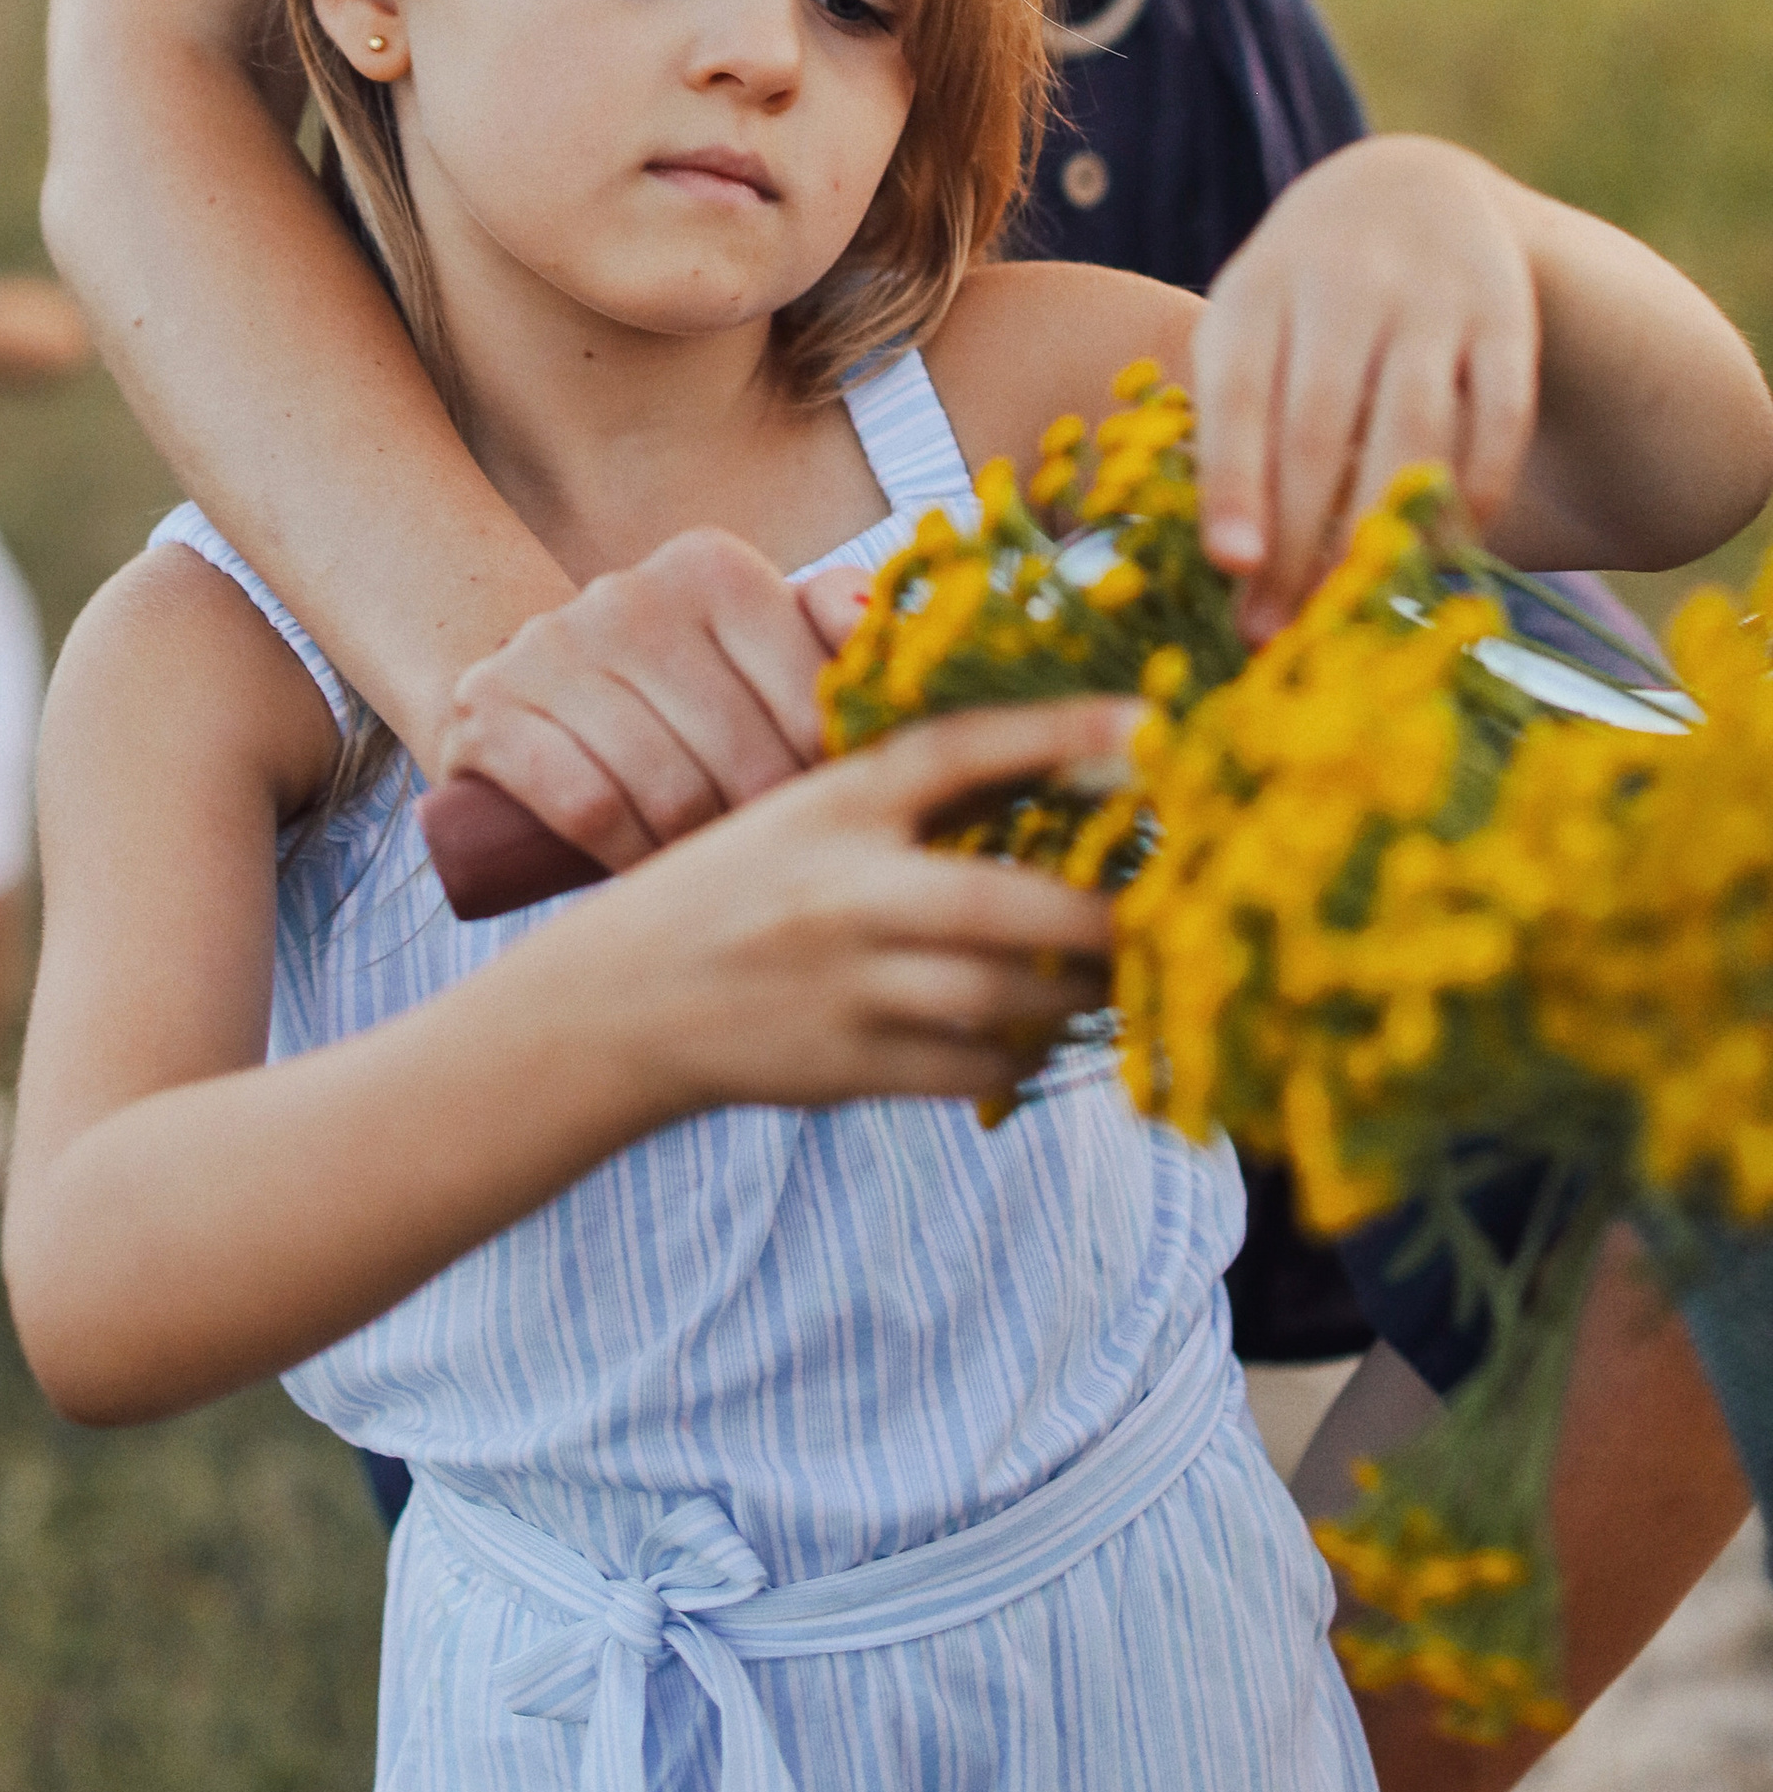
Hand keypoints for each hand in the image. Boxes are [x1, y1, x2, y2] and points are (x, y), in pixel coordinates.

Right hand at [433, 530, 874, 874]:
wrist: (524, 696)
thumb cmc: (672, 695)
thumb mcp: (752, 657)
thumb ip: (840, 647)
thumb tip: (928, 669)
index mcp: (716, 569)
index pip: (815, 699)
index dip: (832, 783)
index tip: (834, 826)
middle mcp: (632, 592)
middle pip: (744, 757)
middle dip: (767, 833)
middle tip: (778, 875)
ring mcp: (553, 646)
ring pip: (670, 790)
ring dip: (697, 854)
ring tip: (713, 879)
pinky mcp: (488, 707)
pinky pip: (589, 807)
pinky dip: (626, 856)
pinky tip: (644, 871)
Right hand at [582, 696, 1134, 1119]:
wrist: (622, 1001)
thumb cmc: (737, 888)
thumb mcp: (805, 812)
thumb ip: (908, 796)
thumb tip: (1061, 765)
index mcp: (835, 806)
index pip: (960, 749)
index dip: (1061, 730)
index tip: (1154, 724)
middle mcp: (845, 892)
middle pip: (1010, 904)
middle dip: (1105, 915)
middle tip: (1169, 907)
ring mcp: (849, 987)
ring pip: (1008, 997)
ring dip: (1081, 991)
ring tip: (1120, 973)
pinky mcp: (852, 1067)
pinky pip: (977, 1066)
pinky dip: (1025, 1051)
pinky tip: (1036, 1030)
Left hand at [1193, 138, 1539, 637]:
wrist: (1411, 194)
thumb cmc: (1301, 306)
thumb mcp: (1250, 332)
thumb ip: (1231, 425)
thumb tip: (1221, 566)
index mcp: (1254, 293)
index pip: (1237, 395)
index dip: (1233, 482)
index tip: (1230, 565)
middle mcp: (1338, 282)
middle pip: (1320, 423)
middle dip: (1299, 536)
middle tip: (1280, 630)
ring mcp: (1428, 295)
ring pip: (1411, 424)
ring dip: (1383, 525)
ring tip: (1356, 603)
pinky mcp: (1503, 317)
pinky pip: (1498, 416)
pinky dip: (1474, 491)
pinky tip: (1447, 550)